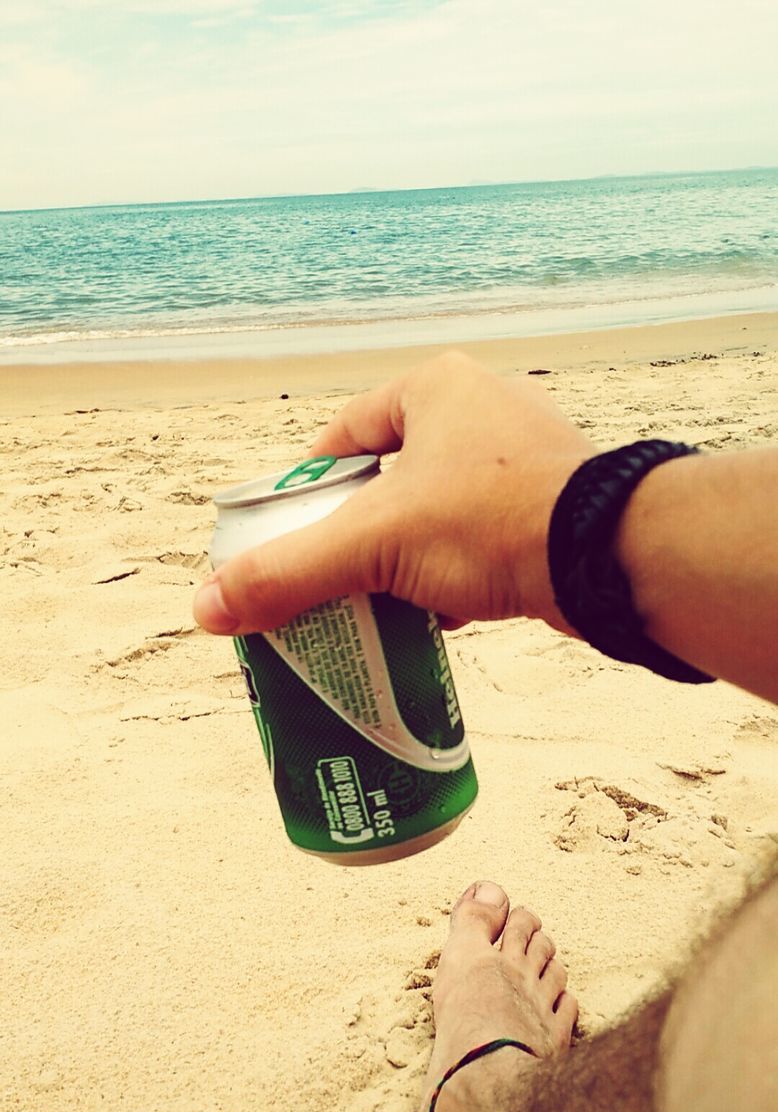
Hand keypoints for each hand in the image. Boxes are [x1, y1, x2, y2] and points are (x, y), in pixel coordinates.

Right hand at [193, 351, 592, 635]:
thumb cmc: (493, 524)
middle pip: (390, 478)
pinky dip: (455, 572)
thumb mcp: (375, 546)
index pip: (343, 436)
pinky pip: (482, 535)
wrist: (613, 558)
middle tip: (330, 579)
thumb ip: (287, 574)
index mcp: (434, 388)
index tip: (289, 536)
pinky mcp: (554, 504)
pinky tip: (438, 613)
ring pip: (438, 511)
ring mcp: (526, 456)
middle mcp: (483, 409)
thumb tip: (205, 609)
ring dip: (406, 558)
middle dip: (359, 533)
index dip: (308, 489)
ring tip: (378, 603)